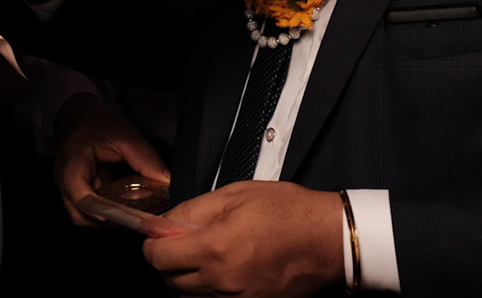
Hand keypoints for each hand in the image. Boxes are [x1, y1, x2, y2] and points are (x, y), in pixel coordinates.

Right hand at [52, 93, 169, 226]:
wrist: (78, 110)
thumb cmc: (95, 119)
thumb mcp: (125, 135)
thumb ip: (146, 159)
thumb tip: (167, 180)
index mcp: (73, 163)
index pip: (80, 196)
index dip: (100, 210)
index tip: (120, 215)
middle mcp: (64, 179)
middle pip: (80, 215)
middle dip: (106, 219)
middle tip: (132, 213)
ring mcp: (67, 186)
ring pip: (83, 215)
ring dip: (106, 216)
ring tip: (128, 206)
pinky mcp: (75, 189)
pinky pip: (88, 207)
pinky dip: (104, 208)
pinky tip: (120, 199)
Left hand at [144, 181, 343, 296]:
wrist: (328, 240)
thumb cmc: (288, 213)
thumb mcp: (235, 195)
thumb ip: (194, 210)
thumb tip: (164, 223)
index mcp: (216, 247)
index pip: (159, 257)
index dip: (152, 245)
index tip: (156, 237)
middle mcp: (223, 281)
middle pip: (171, 281)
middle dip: (168, 262)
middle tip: (180, 243)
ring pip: (189, 297)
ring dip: (187, 279)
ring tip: (204, 258)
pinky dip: (208, 292)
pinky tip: (221, 273)